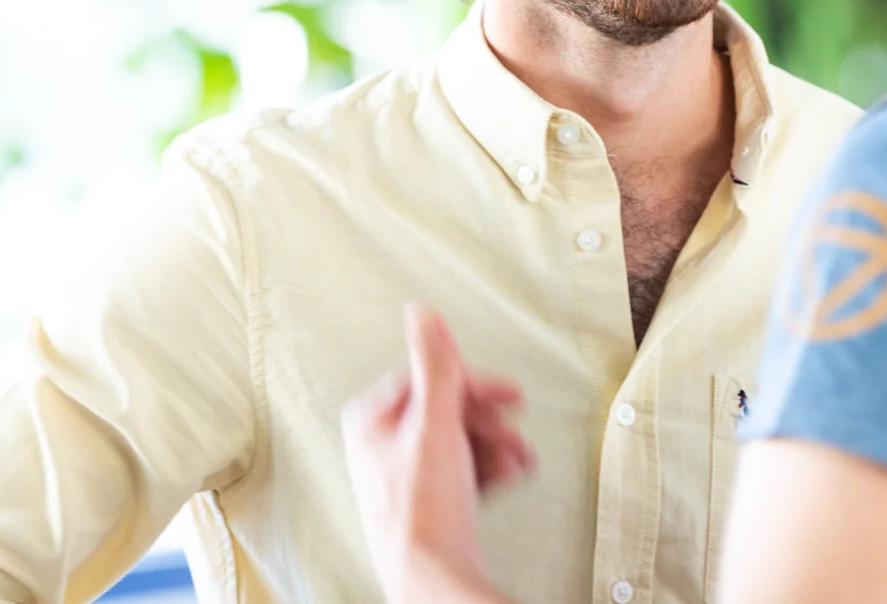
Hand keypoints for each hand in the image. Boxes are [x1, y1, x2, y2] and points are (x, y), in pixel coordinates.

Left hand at [342, 305, 534, 603]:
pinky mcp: (426, 498)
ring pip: (460, 438)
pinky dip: (489, 466)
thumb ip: (434, 364)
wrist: (435, 575)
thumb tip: (422, 312)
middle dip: (488, 421)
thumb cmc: (424, 508)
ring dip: (495, 444)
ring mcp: (403, 473)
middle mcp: (381, 444)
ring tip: (516, 459)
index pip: (429, 378)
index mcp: (370, 419)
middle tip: (513, 431)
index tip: (506, 394)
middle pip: (448, 409)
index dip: (472, 385)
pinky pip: (463, 466)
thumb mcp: (433, 422)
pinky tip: (509, 474)